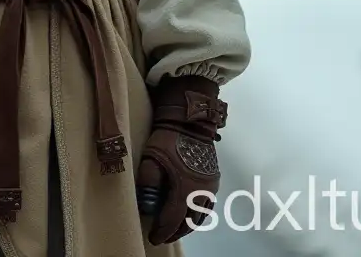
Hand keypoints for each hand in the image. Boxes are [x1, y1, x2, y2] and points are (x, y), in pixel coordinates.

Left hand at [135, 75, 226, 244]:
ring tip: (176, 225)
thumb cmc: (168, 140)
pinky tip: (189, 210)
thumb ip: (147, 184)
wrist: (190, 121)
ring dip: (188, 224)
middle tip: (163, 235)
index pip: (172, 220)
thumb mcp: (151, 159)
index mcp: (184, 190)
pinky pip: (207, 204)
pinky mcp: (214, 179)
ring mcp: (209, 187)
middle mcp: (200, 193)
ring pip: (201, 216)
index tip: (153, 238)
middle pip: (188, 223)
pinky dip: (197, 212)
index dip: (162, 232)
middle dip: (175, 232)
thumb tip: (146, 204)